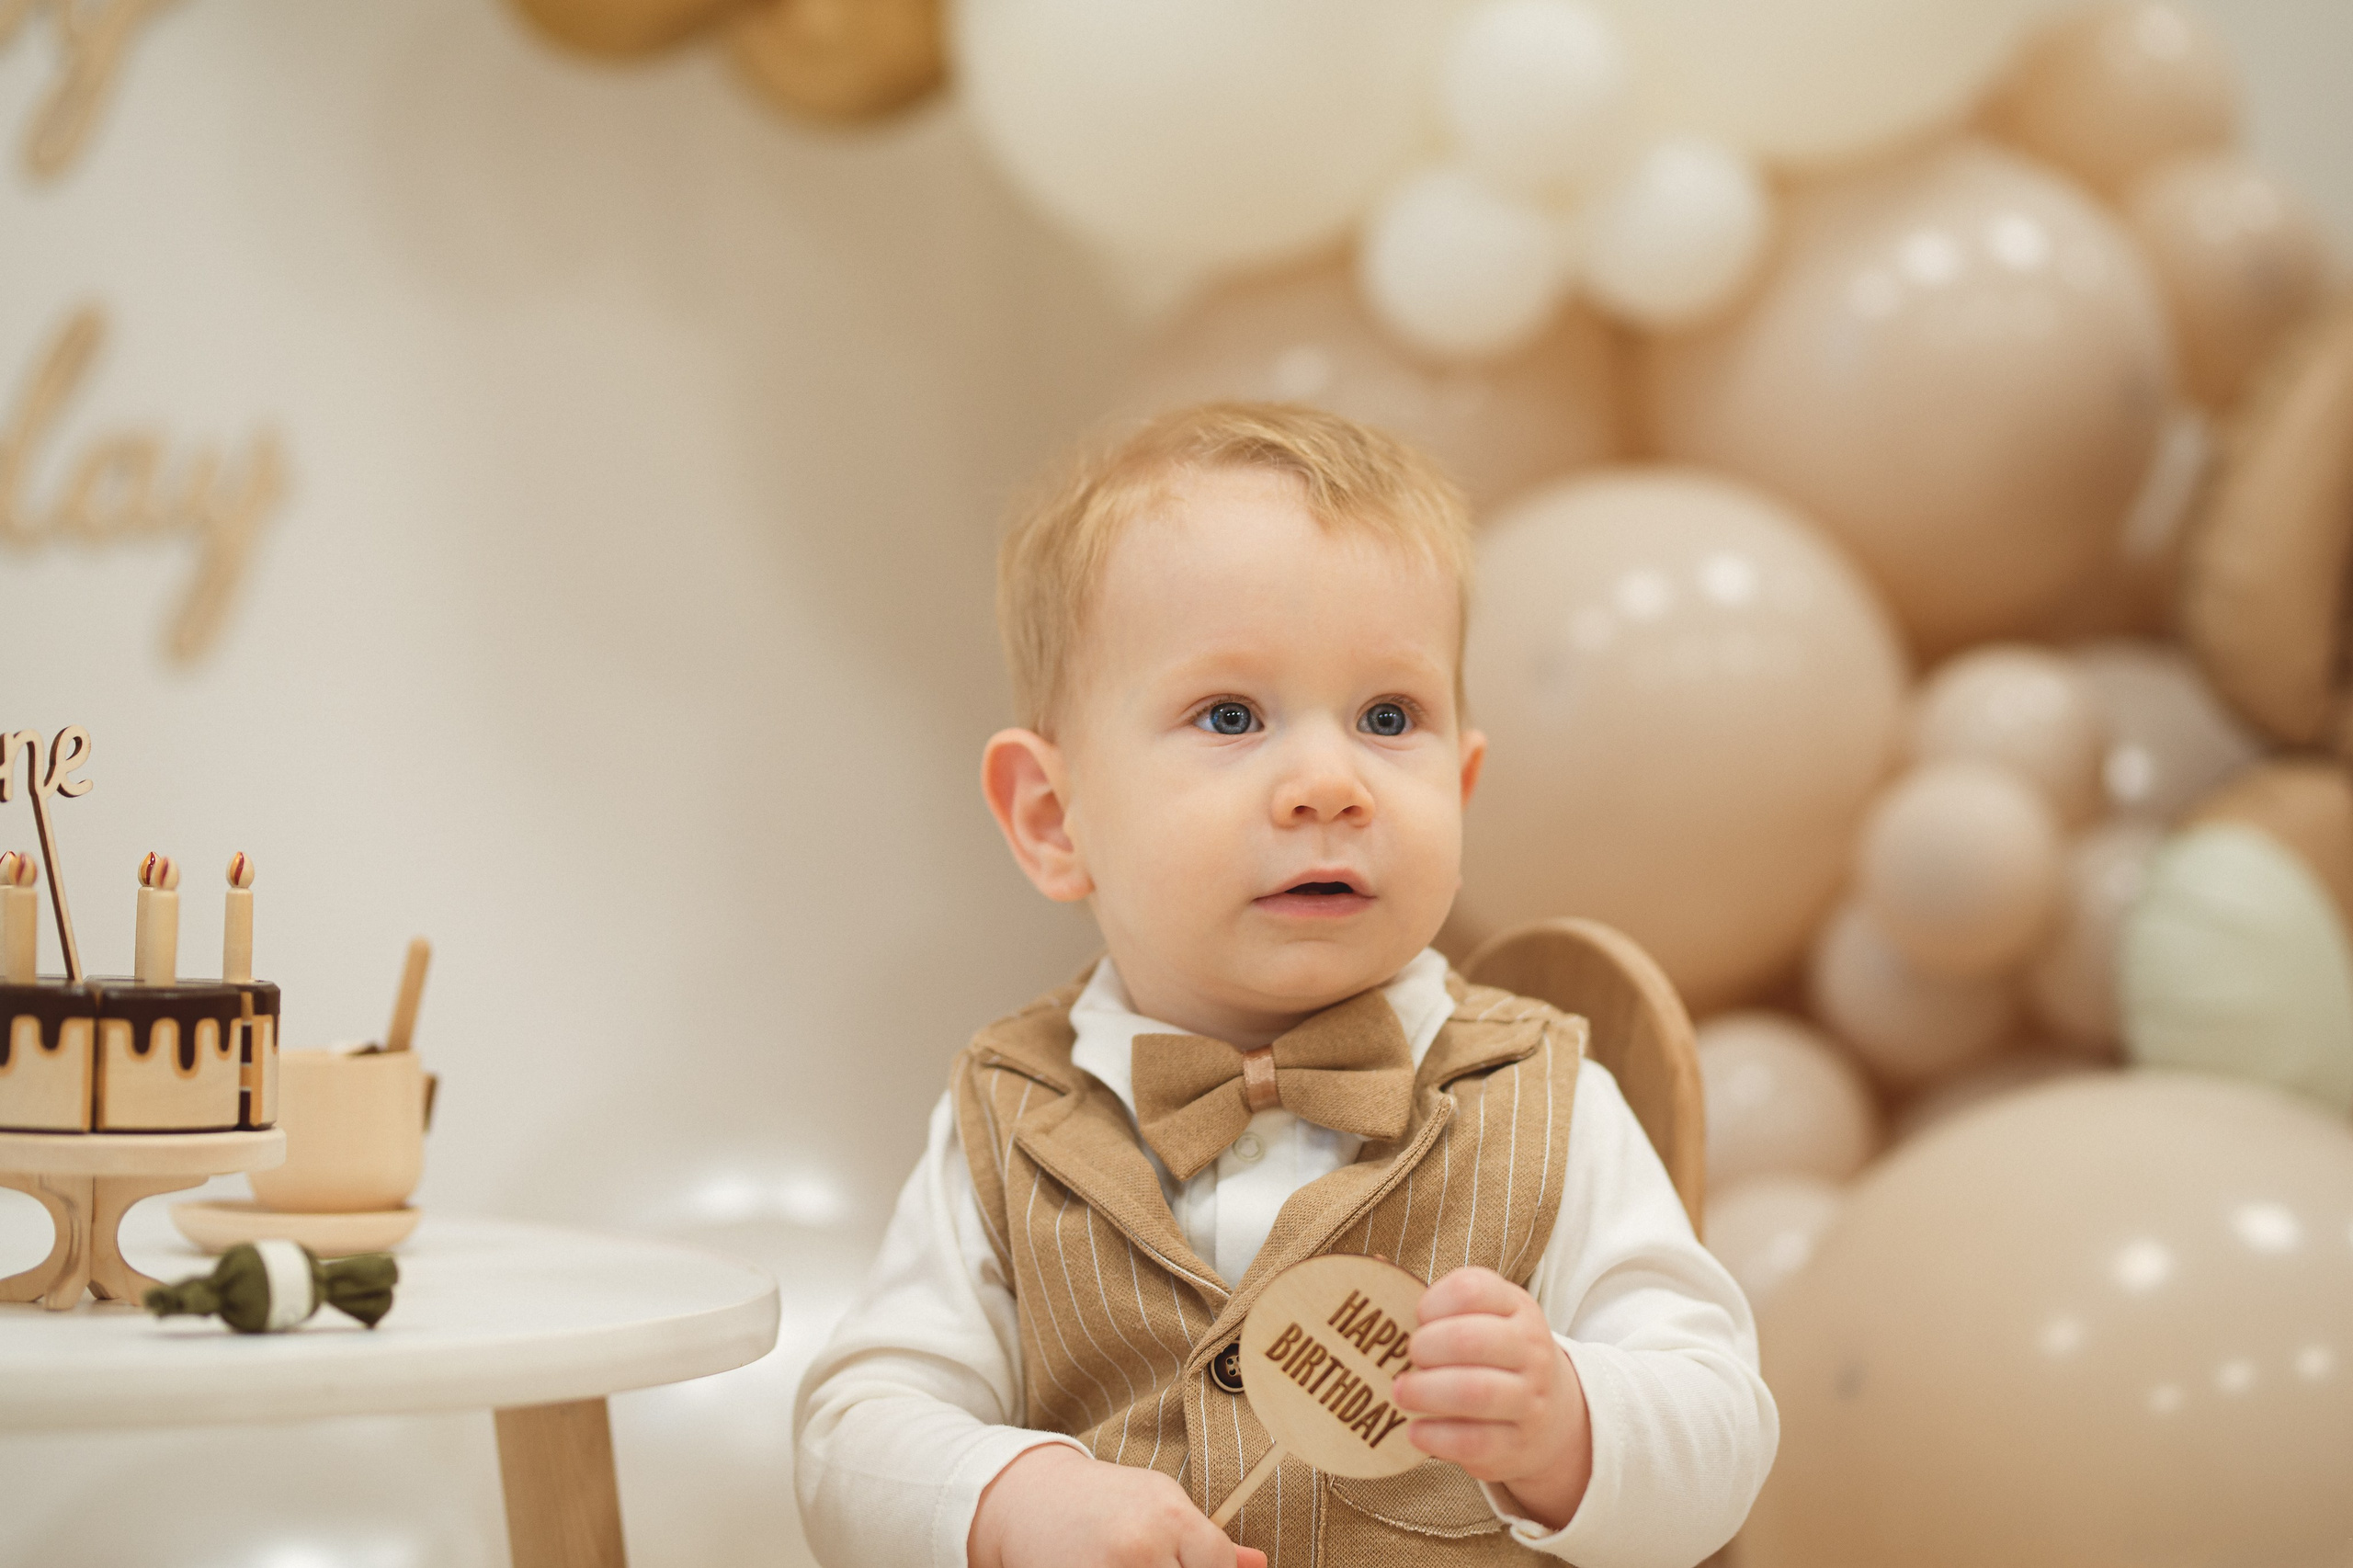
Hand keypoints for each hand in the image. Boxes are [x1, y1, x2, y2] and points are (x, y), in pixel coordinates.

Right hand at [968, 1442, 1269, 1567]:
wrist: (1029, 1497)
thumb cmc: (1105, 1499)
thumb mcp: (1160, 1502)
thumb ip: (1209, 1540)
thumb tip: (1257, 1564)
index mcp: (1169, 1517)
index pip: (1219, 1567)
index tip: (1195, 1567)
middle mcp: (1141, 1547)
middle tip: (1161, 1567)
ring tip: (1140, 1567)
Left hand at [1391, 1266, 1593, 1531]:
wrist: (1549, 1416)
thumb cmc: (1493, 1357)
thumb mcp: (1482, 1319)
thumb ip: (1436, 1303)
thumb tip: (1372, 1264)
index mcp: (1516, 1307)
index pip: (1472, 1289)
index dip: (1433, 1302)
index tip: (1416, 1317)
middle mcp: (1530, 1349)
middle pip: (1470, 1340)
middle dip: (1425, 1348)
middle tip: (1407, 1358)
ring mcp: (1529, 1398)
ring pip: (1474, 1392)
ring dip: (1426, 1393)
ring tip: (1401, 1393)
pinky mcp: (1517, 1443)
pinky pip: (1473, 1440)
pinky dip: (1436, 1436)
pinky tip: (1415, 1431)